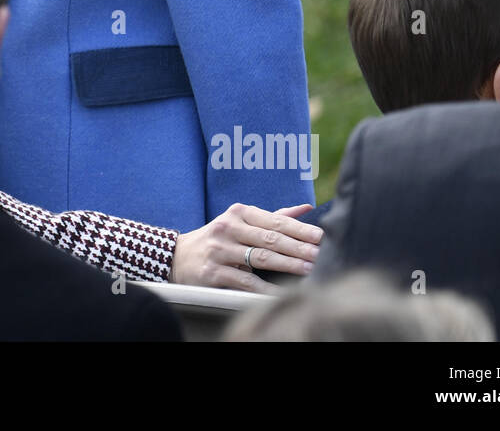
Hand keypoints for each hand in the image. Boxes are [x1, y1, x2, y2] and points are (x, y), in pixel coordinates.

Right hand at [170, 203, 321, 292]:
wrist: (178, 257)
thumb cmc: (219, 239)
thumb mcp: (241, 222)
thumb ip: (274, 217)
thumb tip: (306, 208)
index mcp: (238, 213)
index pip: (275, 221)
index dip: (300, 229)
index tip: (321, 237)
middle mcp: (228, 227)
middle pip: (270, 239)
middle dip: (299, 247)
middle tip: (321, 254)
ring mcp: (219, 249)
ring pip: (260, 258)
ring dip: (288, 264)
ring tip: (309, 269)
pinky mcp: (212, 271)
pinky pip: (244, 280)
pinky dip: (263, 288)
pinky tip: (280, 292)